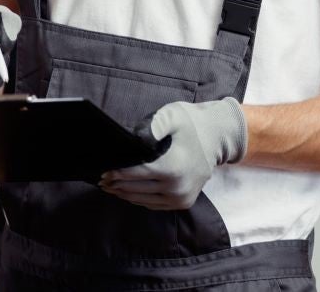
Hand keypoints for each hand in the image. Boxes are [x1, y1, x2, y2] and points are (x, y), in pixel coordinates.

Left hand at [100, 97, 245, 209]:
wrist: (219, 137)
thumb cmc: (192, 123)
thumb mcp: (172, 116)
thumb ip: (152, 126)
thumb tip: (133, 140)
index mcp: (172, 168)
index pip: (136, 174)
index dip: (117, 174)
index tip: (102, 172)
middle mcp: (177, 187)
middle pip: (136, 190)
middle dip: (116, 185)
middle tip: (101, 181)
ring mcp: (181, 198)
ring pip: (143, 200)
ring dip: (125, 194)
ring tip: (110, 188)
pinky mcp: (183, 202)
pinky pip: (154, 204)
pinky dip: (139, 199)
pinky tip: (128, 192)